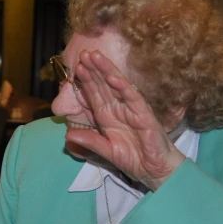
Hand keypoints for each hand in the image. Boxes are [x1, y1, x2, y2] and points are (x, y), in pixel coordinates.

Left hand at [66, 50, 185, 190]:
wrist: (154, 171)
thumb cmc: (132, 159)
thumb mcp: (106, 151)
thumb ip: (89, 142)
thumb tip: (68, 135)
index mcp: (107, 116)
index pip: (94, 94)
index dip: (86, 80)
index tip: (75, 66)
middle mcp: (118, 109)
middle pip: (103, 85)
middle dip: (93, 69)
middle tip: (83, 52)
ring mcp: (132, 110)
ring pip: (117, 86)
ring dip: (106, 71)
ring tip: (94, 56)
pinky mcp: (144, 115)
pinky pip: (133, 98)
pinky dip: (123, 88)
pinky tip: (113, 77)